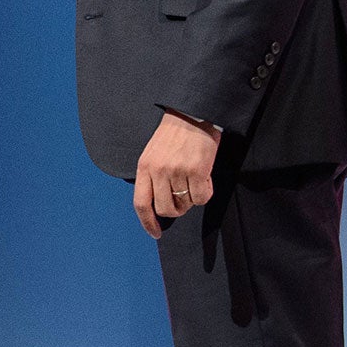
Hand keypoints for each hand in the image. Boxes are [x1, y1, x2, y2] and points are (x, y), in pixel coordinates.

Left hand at [133, 111, 219, 237]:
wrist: (192, 114)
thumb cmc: (174, 135)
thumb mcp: (153, 154)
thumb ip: (152, 178)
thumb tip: (158, 205)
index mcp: (144, 167)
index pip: (140, 203)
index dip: (147, 222)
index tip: (155, 233)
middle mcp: (158, 171)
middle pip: (165, 209)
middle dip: (176, 210)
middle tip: (184, 198)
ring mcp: (177, 171)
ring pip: (186, 204)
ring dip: (192, 198)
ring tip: (194, 180)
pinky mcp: (197, 170)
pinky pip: (202, 198)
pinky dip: (206, 193)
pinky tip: (205, 179)